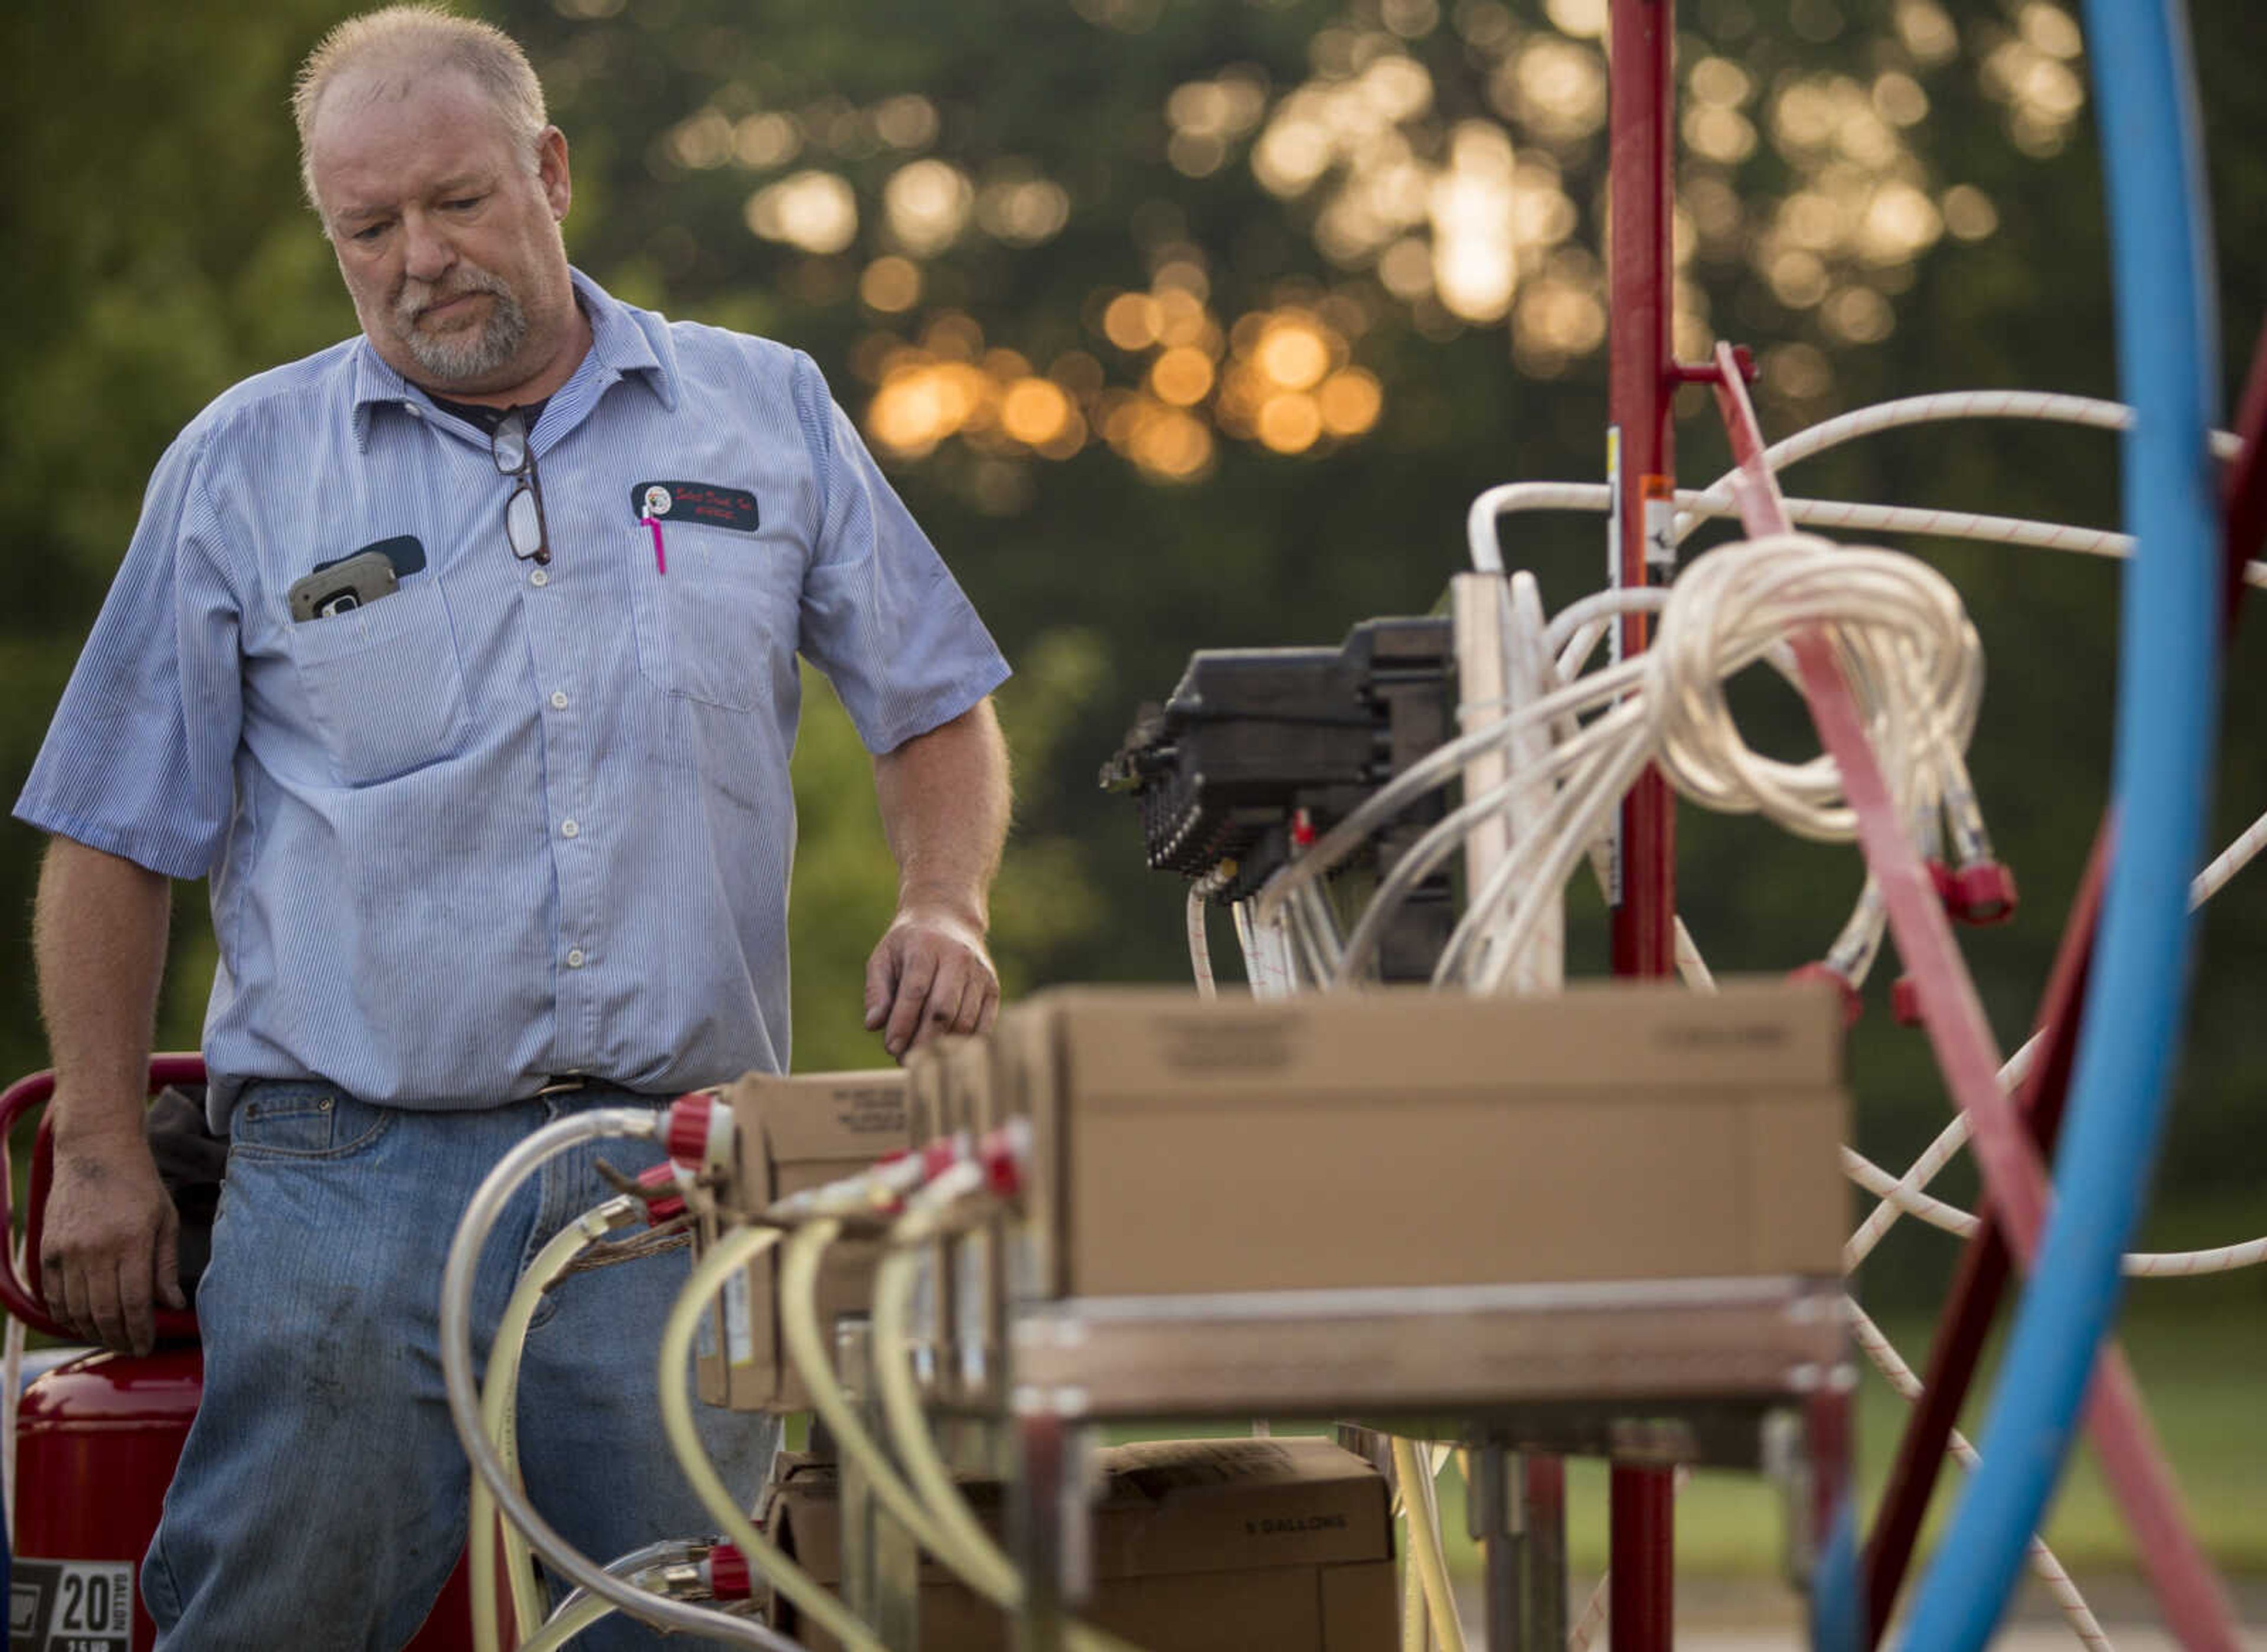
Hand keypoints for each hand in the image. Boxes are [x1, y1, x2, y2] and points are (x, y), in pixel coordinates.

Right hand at [39, 1125, 183, 1356]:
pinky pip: (54, 1296)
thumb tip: (173, 1305)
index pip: (135, 1303)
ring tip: (110, 1340)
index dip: (141, 1332)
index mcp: (132, 1241)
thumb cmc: (139, 1185)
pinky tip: (82, 1324)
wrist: (96, 1152)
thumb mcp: (165, 1219)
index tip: (147, 1347)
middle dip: (119, 1338)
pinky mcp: (48, 1250)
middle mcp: (96, 1249)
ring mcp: (68, 1251)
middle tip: (131, 1349)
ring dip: (93, 1333)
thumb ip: (166, 1265)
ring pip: (77, 1310)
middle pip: (104, 1313)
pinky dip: (66, 1317)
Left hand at [863, 905, 999, 1060]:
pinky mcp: (993, 987)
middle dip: (922, 1041)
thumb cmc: (909, 944)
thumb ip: (877, 991)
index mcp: (926, 946)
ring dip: (941, 1046)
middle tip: (903, 1060)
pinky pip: (983, 1025)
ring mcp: (980, 973)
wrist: (949, 918)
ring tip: (921, 1057)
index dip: (903, 1023)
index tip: (891, 1048)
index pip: (915, 991)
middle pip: (942, 1010)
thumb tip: (873, 1025)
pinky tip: (945, 1049)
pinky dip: (964, 1043)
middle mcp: (958, 957)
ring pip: (964, 1021)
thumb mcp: (884, 957)